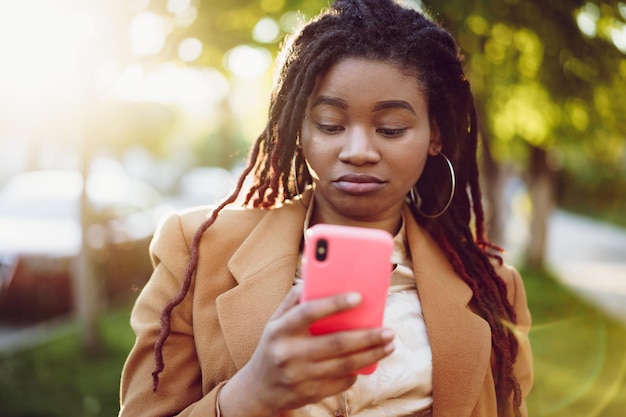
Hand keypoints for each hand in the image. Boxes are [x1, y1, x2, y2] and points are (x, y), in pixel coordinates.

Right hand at [218, 286, 394, 416]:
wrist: (258, 389)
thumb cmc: (274, 346)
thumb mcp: (276, 321)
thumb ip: (295, 300)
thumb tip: (317, 276)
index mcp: (280, 329)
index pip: (309, 312)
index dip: (334, 303)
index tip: (359, 296)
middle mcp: (288, 353)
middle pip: (336, 343)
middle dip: (368, 336)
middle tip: (389, 330)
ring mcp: (300, 376)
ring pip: (344, 365)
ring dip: (371, 354)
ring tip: (389, 344)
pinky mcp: (310, 394)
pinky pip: (341, 382)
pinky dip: (358, 371)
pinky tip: (369, 362)